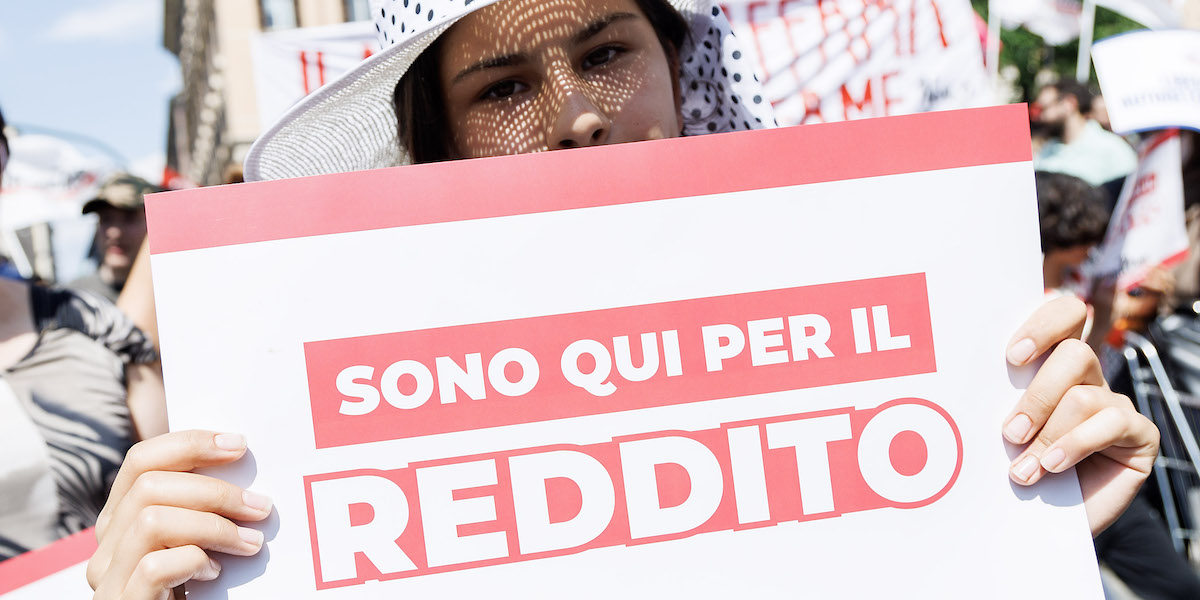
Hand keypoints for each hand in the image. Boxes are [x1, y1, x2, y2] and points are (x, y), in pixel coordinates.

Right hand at [87, 430, 271, 598]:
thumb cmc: (195, 591)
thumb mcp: (194, 541)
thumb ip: (198, 508)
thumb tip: (240, 459)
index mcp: (121, 521)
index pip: (142, 460)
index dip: (190, 443)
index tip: (240, 444)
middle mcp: (105, 546)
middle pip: (149, 486)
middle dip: (214, 490)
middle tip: (261, 506)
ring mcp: (108, 578)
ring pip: (151, 521)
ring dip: (213, 526)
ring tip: (250, 543)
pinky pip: (154, 567)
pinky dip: (192, 561)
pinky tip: (215, 574)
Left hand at [1004, 296, 1158, 534]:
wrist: (1041, 521)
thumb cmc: (1014, 467)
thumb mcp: (1001, 429)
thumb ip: (999, 398)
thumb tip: (969, 380)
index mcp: (1051, 363)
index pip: (1064, 313)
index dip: (1043, 324)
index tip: (1012, 358)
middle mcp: (1087, 378)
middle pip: (1074, 353)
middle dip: (1037, 394)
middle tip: (1009, 432)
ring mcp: (1115, 404)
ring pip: (1084, 394)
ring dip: (1048, 433)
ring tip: (1022, 470)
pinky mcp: (1138, 435)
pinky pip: (1111, 423)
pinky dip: (1075, 445)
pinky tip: (1052, 466)